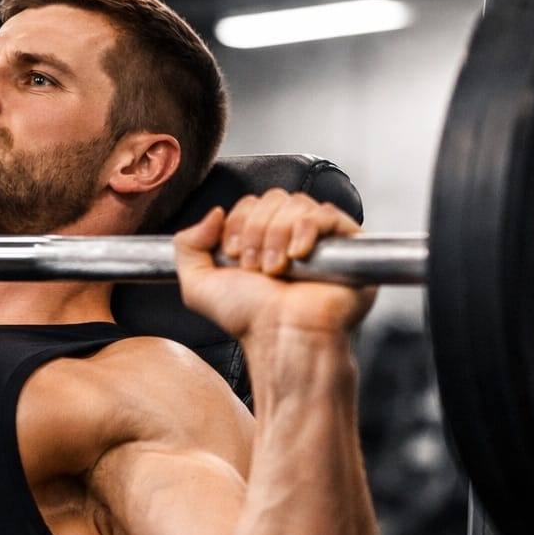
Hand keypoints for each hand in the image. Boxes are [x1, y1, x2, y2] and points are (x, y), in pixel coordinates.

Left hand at [172, 190, 375, 341]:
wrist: (281, 336)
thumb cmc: (247, 318)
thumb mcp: (198, 285)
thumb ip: (187, 245)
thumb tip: (214, 213)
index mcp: (260, 240)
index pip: (250, 204)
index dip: (237, 224)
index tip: (234, 257)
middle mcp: (290, 235)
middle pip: (272, 198)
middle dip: (256, 231)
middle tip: (255, 268)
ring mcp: (320, 238)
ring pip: (295, 204)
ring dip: (276, 236)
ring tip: (276, 270)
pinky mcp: (347, 242)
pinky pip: (326, 213)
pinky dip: (305, 230)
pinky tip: (298, 257)